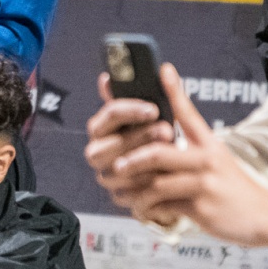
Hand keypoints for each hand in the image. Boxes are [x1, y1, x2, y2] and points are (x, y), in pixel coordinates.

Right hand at [82, 69, 179, 195]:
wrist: (169, 170)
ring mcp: (107, 175)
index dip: (130, 111)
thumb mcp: (152, 114)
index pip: (108, 115)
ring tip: (169, 152)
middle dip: (139, 136)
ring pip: (118, 170)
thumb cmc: (157, 136)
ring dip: (145, 160)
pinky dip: (147, 183)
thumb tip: (137, 72)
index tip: (153, 108)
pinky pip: (129, 192)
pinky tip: (166, 174)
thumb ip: (141, 94)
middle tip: (167, 130)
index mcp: (101, 128)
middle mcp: (98, 152)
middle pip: (109, 145)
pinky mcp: (119, 196)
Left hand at [87, 65, 267, 253]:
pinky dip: (147, 209)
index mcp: (209, 143)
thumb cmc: (233, 188)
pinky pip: (164, 205)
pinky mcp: (201, 206)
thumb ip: (191, 148)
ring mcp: (204, 182)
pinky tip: (141, 211)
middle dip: (132, 159)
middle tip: (116, 165)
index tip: (163, 70)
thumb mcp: (217, 159)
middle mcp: (207, 158)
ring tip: (123, 194)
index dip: (174, 90)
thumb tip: (161, 139)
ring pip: (156, 182)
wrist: (262, 216)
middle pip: (158, 152)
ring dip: (134, 191)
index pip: (188, 112)